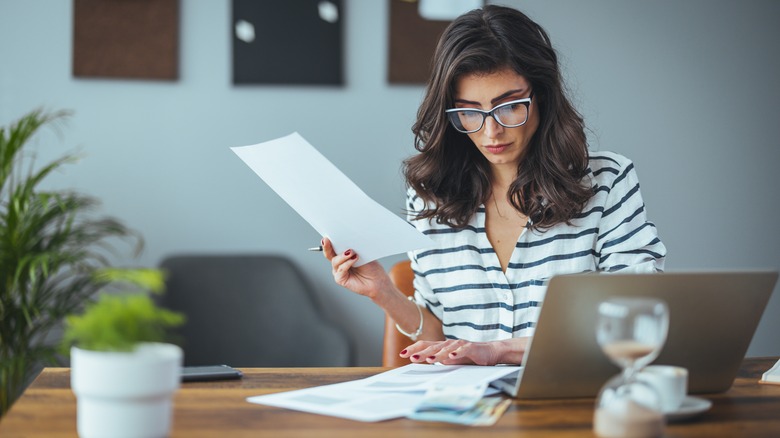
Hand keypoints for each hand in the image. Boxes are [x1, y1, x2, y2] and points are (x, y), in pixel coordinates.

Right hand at [322, 237, 391, 299]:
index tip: (327, 235)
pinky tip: (354, 259)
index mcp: (342, 255)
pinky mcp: (340, 279)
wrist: (377, 280)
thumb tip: (346, 240)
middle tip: (327, 240)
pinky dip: (347, 263)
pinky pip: (340, 270)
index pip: (332, 247)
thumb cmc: (371, 267)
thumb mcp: (362, 253)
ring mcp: (338, 271)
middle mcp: (339, 263)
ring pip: (335, 261)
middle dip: (327, 246)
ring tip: (351, 252)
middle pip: (329, 254)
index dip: (328, 241)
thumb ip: (352, 248)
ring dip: (343, 256)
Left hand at [399, 338, 528, 365]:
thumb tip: (426, 360)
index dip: (414, 348)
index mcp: (443, 347)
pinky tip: (452, 357)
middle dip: (421, 352)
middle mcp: (449, 343)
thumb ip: (440, 359)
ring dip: (437, 354)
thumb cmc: (469, 356)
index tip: (402, 354)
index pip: (425, 345)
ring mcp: (460, 344)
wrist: (489, 352)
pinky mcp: (471, 347)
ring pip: (446, 348)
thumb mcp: (451, 360)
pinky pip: (463, 349)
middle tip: (411, 357)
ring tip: (429, 359)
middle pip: (433, 346)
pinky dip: (457, 353)